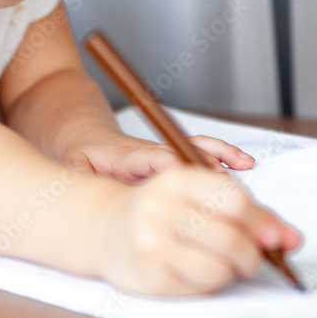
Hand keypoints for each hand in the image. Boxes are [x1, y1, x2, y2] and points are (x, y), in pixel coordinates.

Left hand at [59, 128, 254, 181]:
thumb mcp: (72, 168)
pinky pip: (200, 154)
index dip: (173, 165)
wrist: (81, 133)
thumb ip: (80, 179)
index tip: (190, 174)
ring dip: (220, 156)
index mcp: (128, 154)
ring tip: (244, 164)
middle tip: (229, 178)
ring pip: (195, 149)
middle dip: (206, 164)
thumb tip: (84, 184)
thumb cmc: (78, 154)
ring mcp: (162, 153)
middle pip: (183, 152)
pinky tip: (241, 163)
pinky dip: (222, 156)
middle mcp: (150, 151)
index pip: (154, 157)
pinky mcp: (170, 158)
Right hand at [93, 166, 301, 295]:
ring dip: (232, 270)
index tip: (278, 236)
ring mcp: (152, 243)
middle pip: (231, 239)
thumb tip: (291, 238)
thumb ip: (245, 211)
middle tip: (251, 255)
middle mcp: (161, 208)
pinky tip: (200, 270)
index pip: (234, 200)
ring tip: (224, 262)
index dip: (263, 221)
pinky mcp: (150, 276)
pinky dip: (212, 282)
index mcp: (177, 179)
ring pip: (220, 269)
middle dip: (252, 253)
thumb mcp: (197, 194)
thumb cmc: (162, 208)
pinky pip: (201, 286)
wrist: (106, 226)